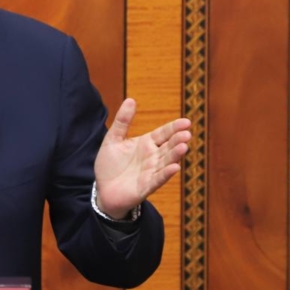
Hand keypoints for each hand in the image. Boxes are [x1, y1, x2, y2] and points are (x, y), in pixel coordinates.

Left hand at [93, 98, 191, 219]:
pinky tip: (174, 168)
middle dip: (177, 140)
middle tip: (186, 133)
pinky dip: (165, 174)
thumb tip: (130, 100)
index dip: (174, 127)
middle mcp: (153, 157)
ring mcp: (151, 172)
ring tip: (183, 146)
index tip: (186, 121)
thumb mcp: (113, 139)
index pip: (164, 133)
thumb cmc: (110, 165)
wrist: (103, 190)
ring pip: (166, 162)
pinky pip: (157, 179)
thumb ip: (122, 121)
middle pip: (168, 147)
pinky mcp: (146, 186)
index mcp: (147, 144)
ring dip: (175, 155)